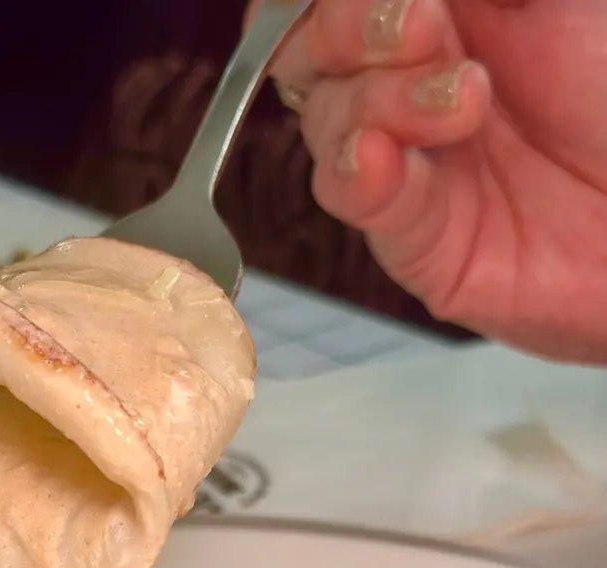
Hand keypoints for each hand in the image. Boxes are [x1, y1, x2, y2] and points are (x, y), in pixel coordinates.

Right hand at [270, 0, 606, 360]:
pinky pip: (357, 203)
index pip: (329, 1)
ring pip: (328, 121)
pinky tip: (378, 155)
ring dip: (381, 98)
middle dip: (347, 26)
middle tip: (425, 23)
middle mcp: (404, 89)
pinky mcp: (416, 242)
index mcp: (438, 19)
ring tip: (467, 99)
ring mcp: (405, 165)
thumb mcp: (561, 5)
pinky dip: (357, 173)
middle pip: (307, 53)